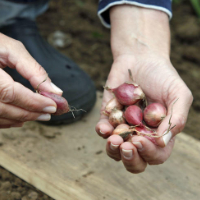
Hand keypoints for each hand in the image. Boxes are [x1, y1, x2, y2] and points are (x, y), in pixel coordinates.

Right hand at [0, 33, 62, 127]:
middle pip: (4, 108)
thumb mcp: (12, 50)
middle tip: (49, 113)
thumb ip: (34, 70)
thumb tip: (54, 91)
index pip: (10, 93)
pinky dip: (8, 121)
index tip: (52, 106)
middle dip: (30, 113)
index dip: (33, 102)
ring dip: (21, 118)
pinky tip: (21, 119)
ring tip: (39, 115)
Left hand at [95, 6, 192, 172]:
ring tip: (113, 140)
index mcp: (159, 132)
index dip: (149, 153)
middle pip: (135, 159)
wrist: (140, 58)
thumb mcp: (178, 94)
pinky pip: (103, 129)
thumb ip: (176, 118)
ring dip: (113, 150)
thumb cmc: (162, 76)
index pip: (156, 154)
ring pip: (115, 150)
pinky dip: (102, 131)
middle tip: (126, 147)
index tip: (140, 139)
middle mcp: (140, 133)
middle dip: (130, 159)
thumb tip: (162, 142)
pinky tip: (104, 127)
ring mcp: (123, 125)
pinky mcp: (108, 115)